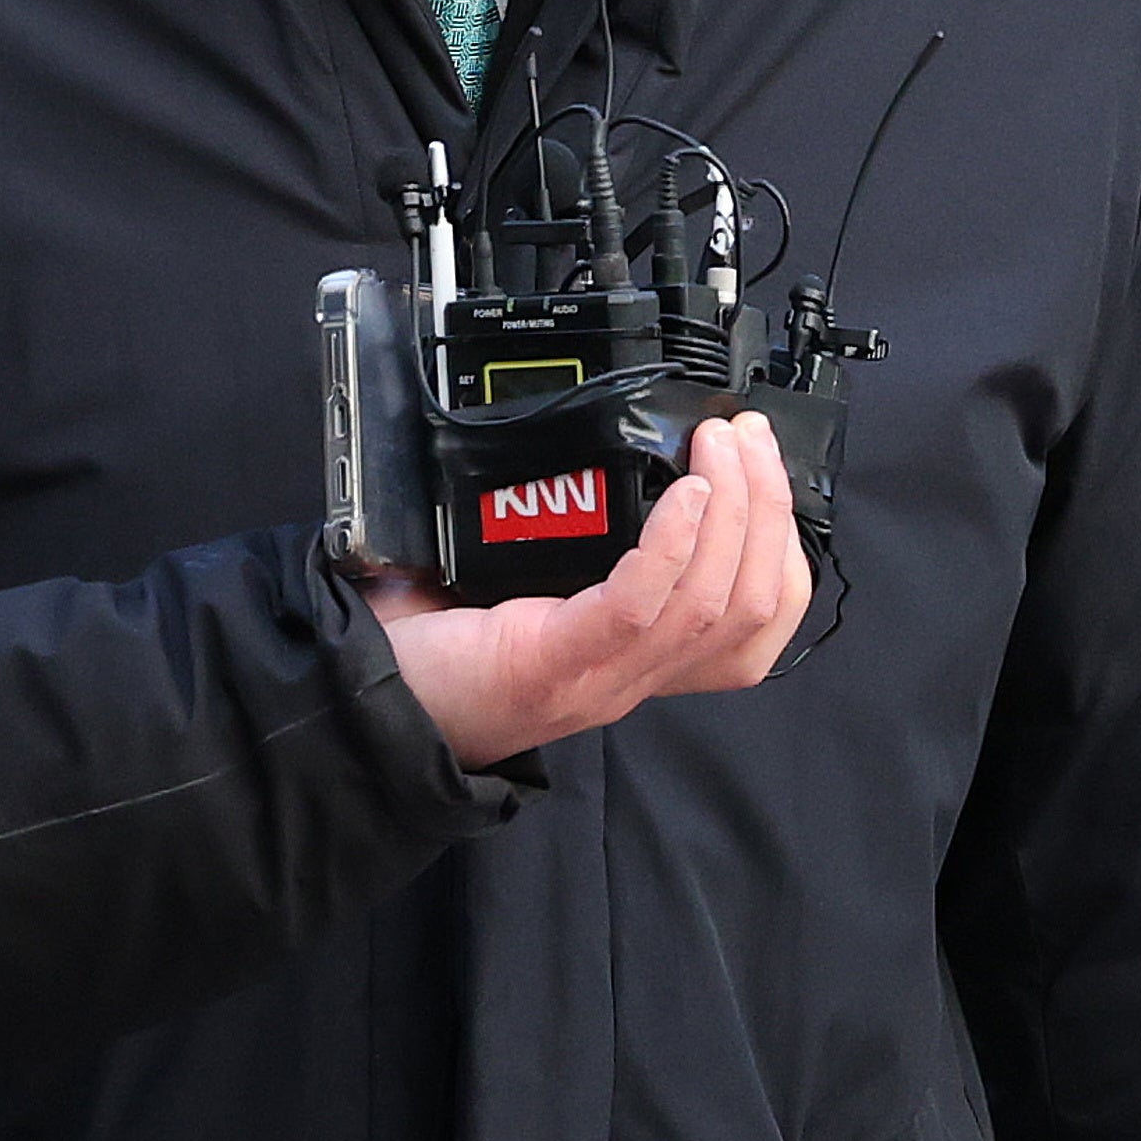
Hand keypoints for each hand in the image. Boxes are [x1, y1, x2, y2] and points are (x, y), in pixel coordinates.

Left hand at [370, 413, 815, 765]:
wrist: (357, 704)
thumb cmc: (432, 649)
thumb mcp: (525, 587)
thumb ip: (570, 537)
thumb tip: (592, 442)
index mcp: (636, 659)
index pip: (754, 629)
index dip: (783, 552)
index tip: (768, 473)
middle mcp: (632, 676)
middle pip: (750, 605)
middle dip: (768, 508)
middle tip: (747, 436)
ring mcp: (600, 676)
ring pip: (714, 603)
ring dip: (735, 511)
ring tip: (723, 446)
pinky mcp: (555, 662)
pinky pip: (641, 607)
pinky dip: (675, 544)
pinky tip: (684, 491)